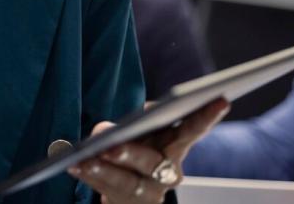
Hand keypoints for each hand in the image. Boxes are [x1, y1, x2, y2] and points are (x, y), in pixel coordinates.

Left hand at [68, 97, 229, 202]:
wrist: (132, 194)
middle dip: (129, 152)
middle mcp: (168, 172)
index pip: (192, 131)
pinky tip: (73, 166)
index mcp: (175, 147)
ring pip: (126, 182)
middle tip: (110, 144)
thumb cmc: (138, 150)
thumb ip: (135, 124)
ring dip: (102, 169)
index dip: (206, 117)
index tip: (221, 98)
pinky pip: (106, 190)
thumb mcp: (142, 134)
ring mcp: (150, 192)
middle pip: (151, 162)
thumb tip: (113, 127)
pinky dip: (89, 176)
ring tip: (82, 159)